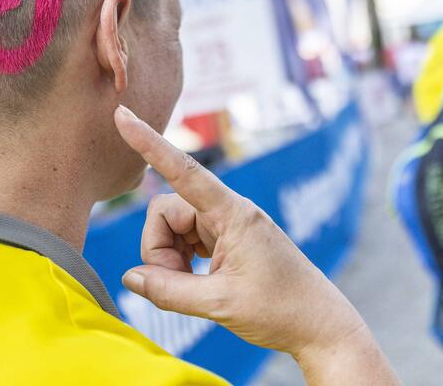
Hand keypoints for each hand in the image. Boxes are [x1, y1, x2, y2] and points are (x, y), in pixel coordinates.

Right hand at [114, 105, 397, 384]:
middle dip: (159, 249)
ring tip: (196, 290)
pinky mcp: (226, 241)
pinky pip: (185, 240)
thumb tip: (130, 278)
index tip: (123, 115)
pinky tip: (200, 283)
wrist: (320, 326)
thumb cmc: (280, 311)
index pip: (183, 170)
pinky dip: (181, 263)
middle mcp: (229, 211)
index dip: (149, 143)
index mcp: (234, 213)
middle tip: (177, 286)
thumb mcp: (220, 305)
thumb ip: (169, 291)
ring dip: (170, 260)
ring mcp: (227, 225)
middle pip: (165, 210)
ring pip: (172, 227)